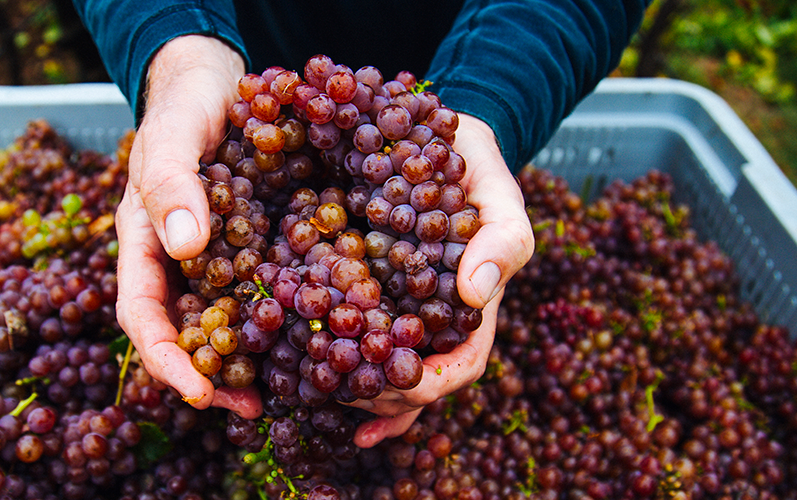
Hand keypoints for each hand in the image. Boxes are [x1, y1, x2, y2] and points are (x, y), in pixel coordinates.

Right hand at [115, 35, 260, 418]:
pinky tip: (319, 335)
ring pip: (228, 322)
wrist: (218, 84)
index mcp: (145, 244)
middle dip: (212, 376)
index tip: (198, 391)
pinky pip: (268, 290)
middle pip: (186, 333)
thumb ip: (170, 184)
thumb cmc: (184, 106)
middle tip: (250, 409)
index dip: (165, 358)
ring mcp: (220, 259)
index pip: (143, 313)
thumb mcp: (171, 135)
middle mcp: (180, 263)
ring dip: (251, 359)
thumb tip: (187, 248)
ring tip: (286, 391)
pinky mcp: (259, 248)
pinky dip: (286, 319)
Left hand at [352, 114, 534, 447]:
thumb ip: (502, 239)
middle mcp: (426, 317)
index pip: (459, 365)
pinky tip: (294, 356)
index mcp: (467, 309)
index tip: (401, 387)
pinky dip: (319, 343)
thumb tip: (476, 294)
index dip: (432, 386)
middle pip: (409, 379)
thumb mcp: (499, 194)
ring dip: (349, 384)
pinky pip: (336, 320)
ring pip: (372, 362)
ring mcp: (388, 302)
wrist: (428, 133)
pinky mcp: (351, 280)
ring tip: (320, 390)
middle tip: (346, 398)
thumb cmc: (474, 168)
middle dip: (381, 396)